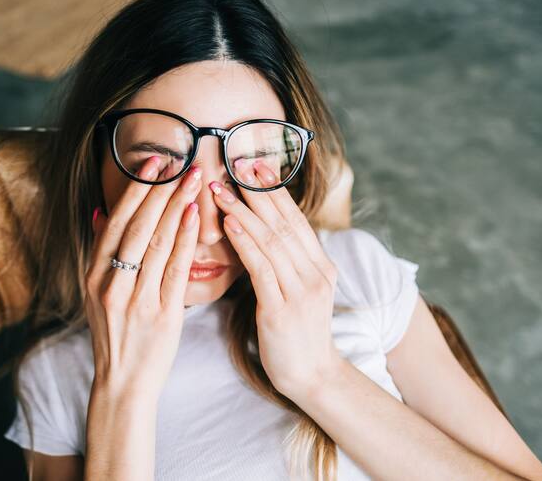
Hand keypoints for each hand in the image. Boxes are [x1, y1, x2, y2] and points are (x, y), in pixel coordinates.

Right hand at [85, 156, 200, 401]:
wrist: (123, 382)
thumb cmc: (115, 334)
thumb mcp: (96, 293)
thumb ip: (99, 252)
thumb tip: (99, 211)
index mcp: (94, 275)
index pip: (115, 222)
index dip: (135, 190)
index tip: (153, 162)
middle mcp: (111, 283)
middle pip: (137, 226)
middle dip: (160, 190)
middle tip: (181, 161)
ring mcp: (135, 299)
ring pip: (156, 242)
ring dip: (176, 206)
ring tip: (194, 179)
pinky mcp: (161, 314)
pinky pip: (174, 269)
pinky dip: (184, 239)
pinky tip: (195, 216)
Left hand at [210, 158, 343, 400]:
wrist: (311, 376)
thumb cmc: (296, 332)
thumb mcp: (298, 291)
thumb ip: (287, 261)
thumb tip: (263, 230)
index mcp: (321, 266)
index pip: (295, 219)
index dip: (275, 191)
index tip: (254, 166)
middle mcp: (316, 273)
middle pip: (284, 223)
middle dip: (258, 192)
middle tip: (235, 164)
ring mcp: (301, 291)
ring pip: (271, 240)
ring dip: (244, 211)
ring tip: (221, 190)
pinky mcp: (282, 310)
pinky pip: (261, 268)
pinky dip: (244, 242)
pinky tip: (228, 223)